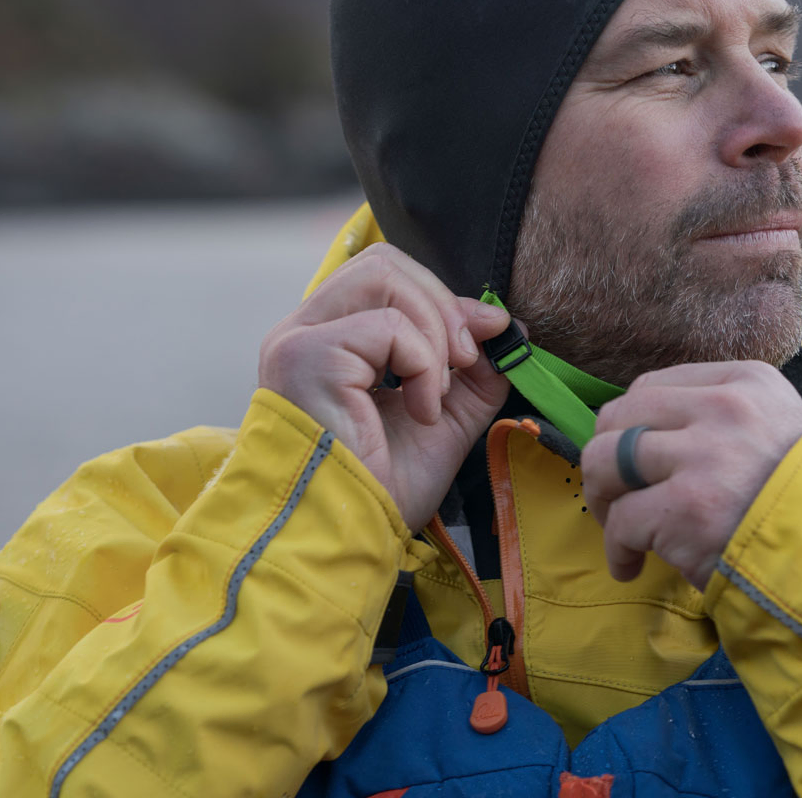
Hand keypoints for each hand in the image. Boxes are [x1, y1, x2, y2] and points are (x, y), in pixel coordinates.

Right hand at [257, 243, 510, 530]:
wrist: (349, 538)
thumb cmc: (380, 489)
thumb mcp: (444, 417)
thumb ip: (471, 369)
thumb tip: (501, 321)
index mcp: (327, 339)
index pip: (387, 277)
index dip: (445, 300)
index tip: (486, 338)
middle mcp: (302, 331)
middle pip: (385, 264)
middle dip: (444, 307)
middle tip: (465, 365)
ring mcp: (300, 340)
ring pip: (387, 279)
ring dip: (435, 335)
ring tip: (436, 393)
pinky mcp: (309, 355)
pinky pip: (391, 326)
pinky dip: (423, 367)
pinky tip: (420, 412)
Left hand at [582, 361, 801, 587]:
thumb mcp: (775, 426)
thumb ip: (718, 416)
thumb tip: (639, 431)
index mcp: (745, 381)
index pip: (650, 386)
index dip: (628, 425)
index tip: (630, 457)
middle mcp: (723, 408)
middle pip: (619, 416)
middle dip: (603, 458)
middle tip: (615, 494)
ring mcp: (704, 456)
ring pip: (606, 459)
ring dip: (602, 498)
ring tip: (619, 527)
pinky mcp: (688, 509)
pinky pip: (621, 520)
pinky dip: (617, 549)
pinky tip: (631, 565)